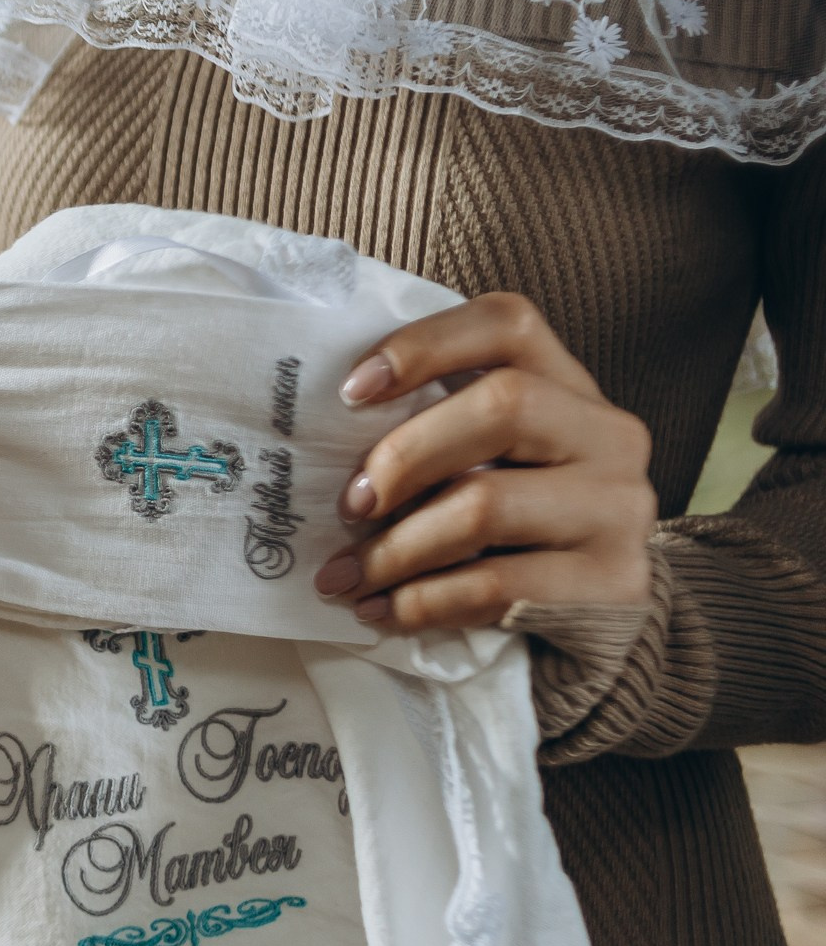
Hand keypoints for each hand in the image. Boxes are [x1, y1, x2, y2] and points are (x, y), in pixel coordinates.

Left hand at [313, 293, 655, 630]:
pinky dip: (422, 602)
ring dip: (395, 547)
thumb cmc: (514, 529)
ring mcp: (622, 508)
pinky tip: (382, 611)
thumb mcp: (486, 464)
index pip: (510, 324)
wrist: (601, 620)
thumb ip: (437, 431)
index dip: (426, 345)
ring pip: (488, 504)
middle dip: (403, 457)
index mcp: (569, 386)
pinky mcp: (617, 583)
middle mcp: (610, 435)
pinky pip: (498, 586)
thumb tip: (324, 440)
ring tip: (343, 576)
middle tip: (348, 506)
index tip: (351, 390)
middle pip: (502, 405)